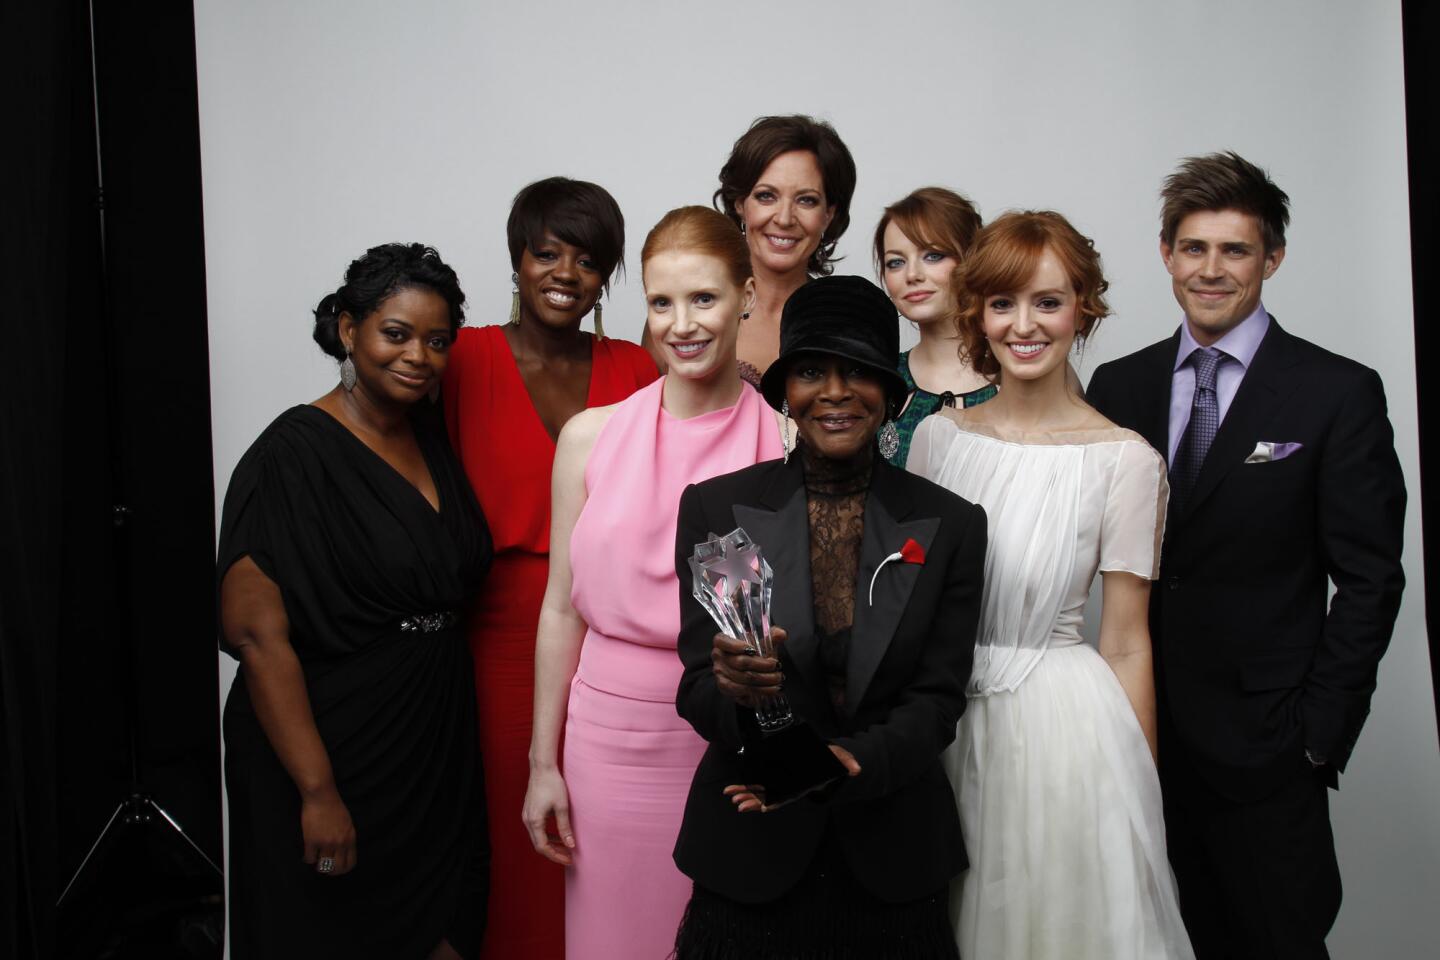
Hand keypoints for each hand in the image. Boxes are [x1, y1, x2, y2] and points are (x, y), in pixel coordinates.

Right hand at [301, 785, 356, 874]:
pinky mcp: (311, 841)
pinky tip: (308, 853)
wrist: (322, 796)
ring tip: (316, 859)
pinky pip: (309, 859)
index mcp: (350, 838)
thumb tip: (344, 852)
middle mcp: (340, 843)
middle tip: (325, 867)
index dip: (343, 869)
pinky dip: (308, 858)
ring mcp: (326, 843)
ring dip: (318, 865)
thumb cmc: (335, 807)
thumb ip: (347, 838)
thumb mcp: (348, 823)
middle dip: (330, 871)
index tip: (337, 868)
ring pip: (323, 866)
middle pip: (337, 868)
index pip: (350, 863)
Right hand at [522, 767, 574, 864]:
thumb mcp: (562, 807)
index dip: (556, 856)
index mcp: (534, 821)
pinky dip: (548, 835)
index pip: (543, 847)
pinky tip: (559, 836)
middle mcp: (528, 820)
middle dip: (554, 853)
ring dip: (551, 845)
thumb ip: (565, 828)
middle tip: (569, 857)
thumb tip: (571, 845)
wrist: (542, 768)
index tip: (568, 859)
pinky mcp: (530, 811)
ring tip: (565, 849)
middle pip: (539, 845)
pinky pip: (537, 829)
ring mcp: (527, 816)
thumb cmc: (552, 785)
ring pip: (538, 837)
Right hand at [711, 627, 785, 707]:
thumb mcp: (762, 643)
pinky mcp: (725, 687)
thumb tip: (781, 634)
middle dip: (763, 665)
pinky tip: (771, 690)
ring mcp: (719, 673)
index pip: (722, 641)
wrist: (748, 672)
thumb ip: (771, 637)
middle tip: (777, 666)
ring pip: (744, 678)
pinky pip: (742, 691)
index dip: (737, 646)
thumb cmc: (753, 654)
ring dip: (764, 680)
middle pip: (740, 662)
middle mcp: (718, 656)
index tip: (754, 650)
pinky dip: (760, 691)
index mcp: (722, 641)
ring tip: (778, 679)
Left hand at [722, 743, 861, 813]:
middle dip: (755, 801)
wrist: (822, 761)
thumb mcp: (840, 758)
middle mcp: (788, 787)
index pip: (788, 795)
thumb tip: (856, 769)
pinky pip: (757, 786)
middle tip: (738, 804)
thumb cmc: (829, 761)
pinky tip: (731, 791)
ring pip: (760, 793)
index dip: (776, 801)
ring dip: (746, 796)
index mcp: (801, 785)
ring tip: (731, 797)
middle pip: (769, 797)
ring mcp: (779, 784)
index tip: (764, 808)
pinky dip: (745, 789)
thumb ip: (847, 762)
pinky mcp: (773, 778)